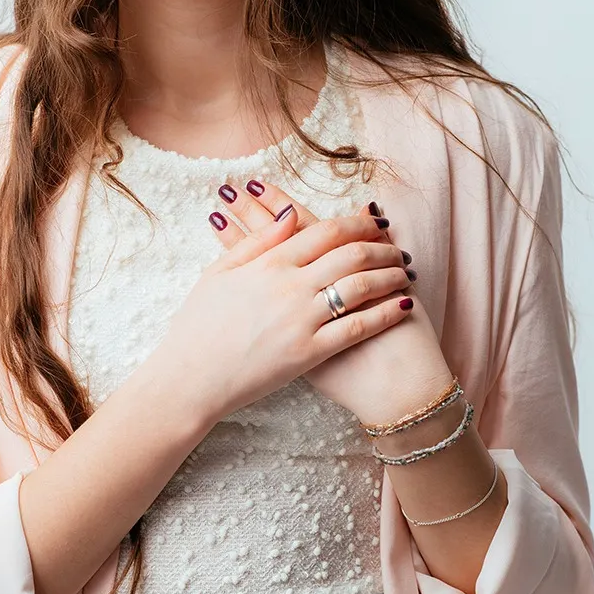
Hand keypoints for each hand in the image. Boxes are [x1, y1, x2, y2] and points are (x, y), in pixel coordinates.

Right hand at [154, 202, 414, 424]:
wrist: (189, 380)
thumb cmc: (196, 328)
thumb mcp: (217, 274)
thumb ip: (256, 242)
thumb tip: (290, 213)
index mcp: (267, 264)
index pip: (323, 231)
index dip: (356, 223)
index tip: (374, 221)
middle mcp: (289, 286)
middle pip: (349, 254)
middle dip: (380, 246)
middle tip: (395, 245)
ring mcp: (301, 320)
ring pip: (360, 286)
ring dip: (389, 274)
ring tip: (404, 271)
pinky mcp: (309, 353)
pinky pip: (358, 327)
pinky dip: (385, 313)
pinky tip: (404, 305)